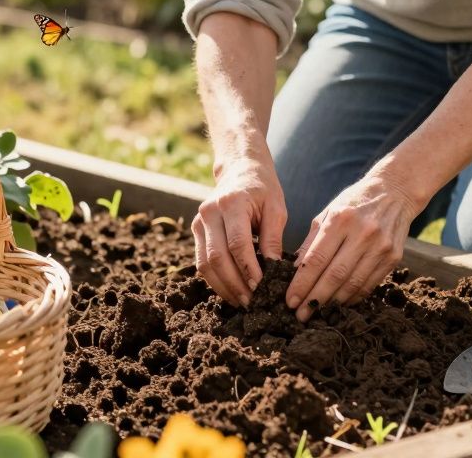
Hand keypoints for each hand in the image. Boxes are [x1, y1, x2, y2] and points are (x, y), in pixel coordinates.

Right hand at [192, 158, 288, 305]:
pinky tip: (231, 291)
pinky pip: (201, 261)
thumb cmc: (262, 189)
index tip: (262, 287)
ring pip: (205, 263)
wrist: (240, 169)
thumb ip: (273, 239)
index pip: (237, 243)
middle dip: (235, 284)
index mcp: (232, 203)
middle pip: (217, 257)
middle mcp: (209, 212)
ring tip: (242, 302)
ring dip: (223, 286)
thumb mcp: (276, 208)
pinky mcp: (195, 230)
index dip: (248, 269)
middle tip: (252, 302)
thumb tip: (274, 272)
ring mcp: (198, 221)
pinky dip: (215, 280)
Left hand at [286, 173, 420, 321]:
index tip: (290, 300)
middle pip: (334, 275)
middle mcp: (362, 233)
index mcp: (340, 219)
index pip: (316, 259)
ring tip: (317, 313)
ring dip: (333, 303)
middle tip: (300, 315)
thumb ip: (311, 240)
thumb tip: (294, 270)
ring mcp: (380, 247)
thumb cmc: (355, 202)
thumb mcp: (328, 212)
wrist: (396, 192)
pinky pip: (369, 285)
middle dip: (314, 299)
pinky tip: (339, 304)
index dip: (302, 283)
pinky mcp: (393, 257)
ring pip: (353, 284)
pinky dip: (352, 298)